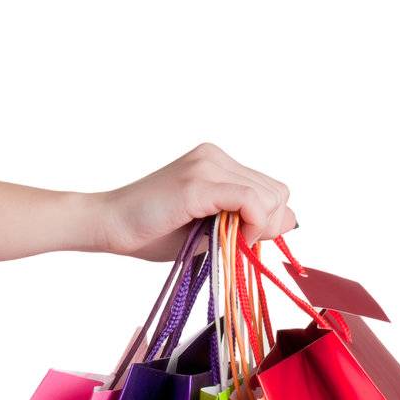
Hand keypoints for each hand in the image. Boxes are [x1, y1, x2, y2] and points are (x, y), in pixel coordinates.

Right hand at [91, 143, 295, 259]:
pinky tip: (234, 237)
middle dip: (269, 225)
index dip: (269, 221)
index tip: (246, 242)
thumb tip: (289, 222)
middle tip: (240, 243)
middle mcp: (215, 156)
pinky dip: (253, 225)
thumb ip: (246, 224)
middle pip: (277, 192)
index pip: (271, 189)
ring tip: (228, 240)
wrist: (110, 225)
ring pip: (269, 196)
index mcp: (217, 162)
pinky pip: (250, 201)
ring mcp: (207, 165)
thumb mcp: (209, 230)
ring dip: (259, 227)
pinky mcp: (199, 182)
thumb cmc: (152, 232)